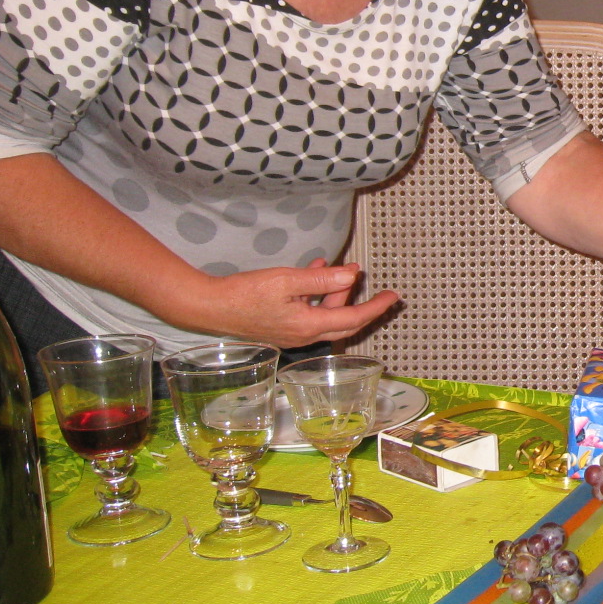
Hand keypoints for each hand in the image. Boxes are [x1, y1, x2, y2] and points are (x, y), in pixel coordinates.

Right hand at [169, 262, 400, 348]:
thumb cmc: (245, 294)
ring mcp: (292, 334)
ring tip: (337, 268)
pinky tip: (313, 272)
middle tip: (372, 284)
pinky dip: (316, 296)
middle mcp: (304, 335)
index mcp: (309, 326)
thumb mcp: (288, 280)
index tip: (393, 297)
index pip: (354, 318)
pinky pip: (309, 313)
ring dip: (334, 293)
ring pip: (325, 315)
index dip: (376, 307)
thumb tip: (352, 274)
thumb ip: (323, 279)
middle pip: (343, 319)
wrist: (210, 307)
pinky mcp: (281, 328)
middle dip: (359, 301)